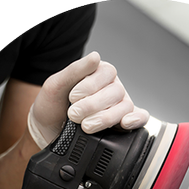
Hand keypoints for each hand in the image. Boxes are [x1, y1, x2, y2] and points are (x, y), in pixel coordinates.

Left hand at [28, 51, 148, 147]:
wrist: (47, 131)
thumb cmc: (52, 106)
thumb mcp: (56, 85)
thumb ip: (75, 70)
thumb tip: (95, 57)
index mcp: (98, 74)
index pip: (107, 73)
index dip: (90, 85)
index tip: (72, 97)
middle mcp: (112, 89)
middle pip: (116, 92)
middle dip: (92, 105)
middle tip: (74, 114)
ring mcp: (119, 106)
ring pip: (125, 107)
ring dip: (105, 117)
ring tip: (85, 126)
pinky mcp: (123, 124)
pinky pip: (140, 118)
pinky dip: (136, 120)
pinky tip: (125, 123)